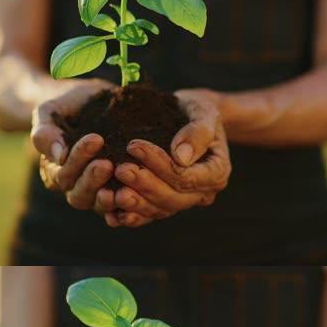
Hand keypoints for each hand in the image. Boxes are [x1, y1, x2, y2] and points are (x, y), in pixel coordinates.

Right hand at [30, 79, 116, 211]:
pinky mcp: (118, 190)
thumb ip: (46, 133)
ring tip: (123, 180)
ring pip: (99, 204)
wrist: (89, 102)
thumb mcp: (48, 112)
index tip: (95, 139)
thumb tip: (59, 155)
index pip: (62, 174)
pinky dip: (129, 205)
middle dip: (92, 180)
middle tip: (107, 164)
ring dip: (110, 197)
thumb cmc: (65, 106)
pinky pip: (122, 205)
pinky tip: (139, 195)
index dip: (77, 159)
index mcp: (54, 171)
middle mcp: (74, 186)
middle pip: (79, 195)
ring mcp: (97, 190)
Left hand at [107, 89, 230, 227]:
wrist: (185, 117)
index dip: (159, 165)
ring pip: (158, 211)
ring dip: (133, 204)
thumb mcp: (203, 111)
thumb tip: (181, 158)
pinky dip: (129, 216)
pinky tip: (110, 214)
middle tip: (120, 170)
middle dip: (144, 185)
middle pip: (171, 198)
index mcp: (216, 173)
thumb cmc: (195, 110)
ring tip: (110, 192)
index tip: (134, 146)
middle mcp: (201, 193)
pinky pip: (147, 216)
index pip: (186, 177)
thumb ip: (198, 133)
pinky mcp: (162, 204)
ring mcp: (181, 201)